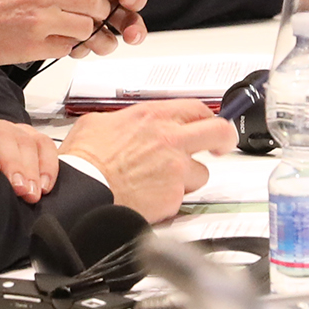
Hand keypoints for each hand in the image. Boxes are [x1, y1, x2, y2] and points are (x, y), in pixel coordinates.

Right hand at [0, 0, 142, 60]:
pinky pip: (69, 46)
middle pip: (96, 3)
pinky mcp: (36, 44)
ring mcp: (42, 19)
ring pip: (87, 27)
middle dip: (103, 9)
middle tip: (100, 11)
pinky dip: (68, 44)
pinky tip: (56, 38)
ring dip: (87, 29)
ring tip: (75, 26)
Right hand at [60, 97, 233, 221]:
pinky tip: (150, 197)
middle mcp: (170, 139)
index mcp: (152, 117)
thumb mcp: (97, 124)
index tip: (209, 124)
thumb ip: (122, 122)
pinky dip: (170, 199)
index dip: (207, 117)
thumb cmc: (85, 162)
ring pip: (201, 172)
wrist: (84, 192)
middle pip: (219, 132)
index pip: (196, 109)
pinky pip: (182, 198)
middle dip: (224, 140)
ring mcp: (176, 169)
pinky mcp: (174, 196)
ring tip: (161, 182)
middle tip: (220, 147)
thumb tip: (124, 126)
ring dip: (187, 178)